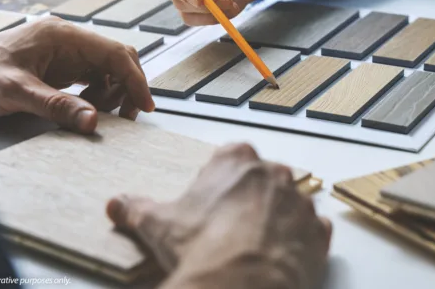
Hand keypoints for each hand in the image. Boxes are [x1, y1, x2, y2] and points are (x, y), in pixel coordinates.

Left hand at [0, 17, 153, 132]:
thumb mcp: (15, 93)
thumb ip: (57, 106)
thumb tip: (93, 122)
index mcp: (63, 36)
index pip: (115, 53)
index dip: (135, 80)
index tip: (144, 105)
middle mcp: (68, 40)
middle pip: (116, 60)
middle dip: (126, 88)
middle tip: (126, 117)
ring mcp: (64, 53)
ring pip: (107, 71)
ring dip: (111, 94)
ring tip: (96, 114)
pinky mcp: (59, 66)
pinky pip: (91, 78)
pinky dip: (96, 96)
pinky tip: (84, 108)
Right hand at [107, 144, 330, 288]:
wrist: (240, 286)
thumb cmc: (203, 247)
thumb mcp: (158, 225)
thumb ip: (136, 208)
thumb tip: (116, 204)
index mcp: (236, 159)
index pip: (229, 158)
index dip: (219, 181)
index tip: (211, 201)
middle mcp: (273, 172)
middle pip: (261, 178)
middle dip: (249, 198)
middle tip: (230, 227)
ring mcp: (300, 201)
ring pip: (289, 203)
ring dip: (277, 218)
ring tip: (255, 245)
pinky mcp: (318, 231)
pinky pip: (312, 230)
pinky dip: (300, 241)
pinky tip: (280, 255)